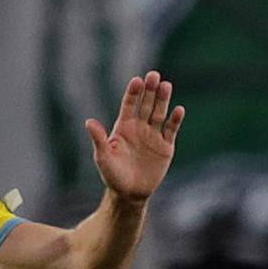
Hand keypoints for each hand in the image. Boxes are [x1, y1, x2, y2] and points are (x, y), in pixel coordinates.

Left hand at [87, 71, 184, 200]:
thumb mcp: (103, 157)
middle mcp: (140, 127)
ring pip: (159, 113)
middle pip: (146, 104)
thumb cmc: (112, 175)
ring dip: (163, 99)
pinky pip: (171, 130)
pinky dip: (175, 120)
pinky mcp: (165, 146)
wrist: (129, 194)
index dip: (133, 93)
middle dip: (150, 90)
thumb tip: (89, 122)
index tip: (136, 81)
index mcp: (124, 127)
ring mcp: (153, 135)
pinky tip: (178, 109)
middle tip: (153, 75)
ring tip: (166, 85)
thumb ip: (99, 139)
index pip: (129, 105)